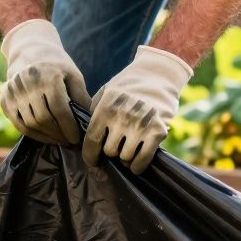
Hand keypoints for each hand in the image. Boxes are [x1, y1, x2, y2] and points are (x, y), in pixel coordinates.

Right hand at [0, 19, 90, 143]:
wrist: (30, 51)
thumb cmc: (57, 65)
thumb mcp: (73, 76)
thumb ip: (81, 98)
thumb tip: (89, 122)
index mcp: (48, 75)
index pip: (59, 109)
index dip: (68, 127)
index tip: (76, 138)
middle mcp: (28, 83)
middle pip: (43, 118)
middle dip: (58, 134)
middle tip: (68, 141)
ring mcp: (13, 91)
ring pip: (30, 123)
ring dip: (46, 136)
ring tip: (58, 139)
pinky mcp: (4, 98)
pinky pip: (18, 124)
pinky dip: (32, 134)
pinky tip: (45, 136)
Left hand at [83, 46, 193, 173]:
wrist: (159, 75)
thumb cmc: (129, 86)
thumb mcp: (106, 92)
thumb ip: (94, 111)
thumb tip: (81, 134)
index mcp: (107, 107)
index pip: (92, 140)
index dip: (90, 155)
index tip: (92, 161)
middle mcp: (122, 117)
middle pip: (109, 151)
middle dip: (111, 152)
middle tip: (116, 146)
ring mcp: (141, 125)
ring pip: (125, 157)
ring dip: (125, 158)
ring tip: (128, 149)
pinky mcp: (158, 131)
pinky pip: (142, 159)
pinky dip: (138, 166)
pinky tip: (136, 164)